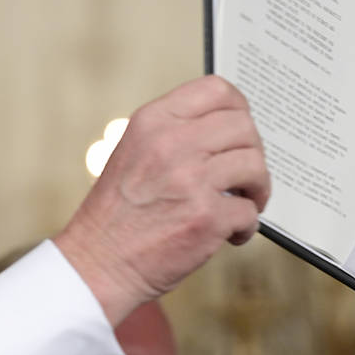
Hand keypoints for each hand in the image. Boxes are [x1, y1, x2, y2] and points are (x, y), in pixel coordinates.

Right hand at [54, 75, 269, 325]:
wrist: (98, 264)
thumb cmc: (118, 213)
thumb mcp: (134, 152)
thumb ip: (173, 133)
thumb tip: (226, 128)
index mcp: (152, 121)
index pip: (215, 90)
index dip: (238, 109)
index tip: (239, 132)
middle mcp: (171, 143)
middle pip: (243, 127)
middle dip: (252, 152)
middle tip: (244, 176)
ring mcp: (190, 180)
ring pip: (254, 165)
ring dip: (256, 188)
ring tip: (242, 203)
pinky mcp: (206, 217)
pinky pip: (249, 211)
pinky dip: (246, 226)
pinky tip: (229, 234)